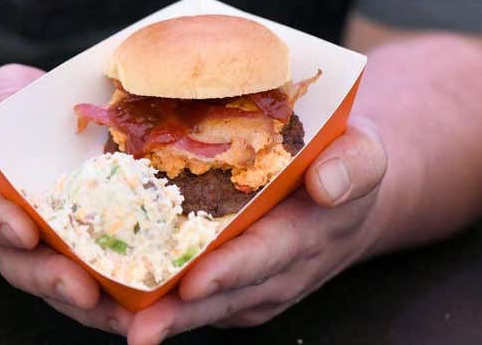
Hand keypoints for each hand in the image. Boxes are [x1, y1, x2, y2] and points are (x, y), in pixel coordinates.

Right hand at [0, 64, 132, 334]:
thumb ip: (2, 97)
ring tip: (128, 317)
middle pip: (23, 265)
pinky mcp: (87, 249)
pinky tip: (153, 305)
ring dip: (94, 306)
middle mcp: (15, 230)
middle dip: (52, 280)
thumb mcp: (2, 94)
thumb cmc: (14, 113)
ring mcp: (50, 245)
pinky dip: (122, 297)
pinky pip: (100, 279)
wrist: (35, 135)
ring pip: (63, 285)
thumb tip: (13, 96)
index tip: (22, 230)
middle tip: (82, 290)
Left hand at [127, 117, 387, 344]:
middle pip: (224, 296)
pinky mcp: (235, 288)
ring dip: (162, 316)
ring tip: (118, 322)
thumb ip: (352, 166)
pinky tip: (122, 298)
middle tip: (138, 327)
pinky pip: (195, 299)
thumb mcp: (362, 154)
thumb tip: (326, 185)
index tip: (191, 284)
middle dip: (179, 312)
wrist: (342, 200)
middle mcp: (275, 272)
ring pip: (204, 306)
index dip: (229, 271)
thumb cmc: (344, 168)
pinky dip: (161, 302)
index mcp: (305, 235)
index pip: (264, 255)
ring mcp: (253, 286)